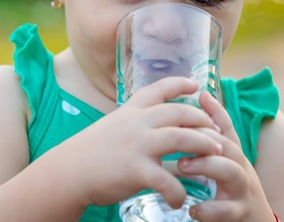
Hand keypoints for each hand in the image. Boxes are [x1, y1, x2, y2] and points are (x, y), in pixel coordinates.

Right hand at [53, 77, 222, 209]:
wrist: (67, 172)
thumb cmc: (90, 151)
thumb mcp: (113, 125)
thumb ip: (134, 122)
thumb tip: (151, 123)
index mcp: (131, 110)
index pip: (159, 88)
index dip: (180, 84)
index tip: (196, 85)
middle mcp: (137, 122)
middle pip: (180, 113)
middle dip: (203, 121)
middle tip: (216, 132)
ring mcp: (138, 145)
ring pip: (182, 138)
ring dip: (204, 146)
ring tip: (216, 156)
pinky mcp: (137, 170)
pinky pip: (168, 180)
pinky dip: (178, 192)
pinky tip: (180, 200)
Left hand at [175, 92, 274, 221]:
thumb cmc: (235, 193)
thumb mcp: (224, 165)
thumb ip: (209, 144)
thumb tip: (189, 114)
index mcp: (235, 157)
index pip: (228, 128)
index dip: (216, 111)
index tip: (200, 94)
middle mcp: (242, 169)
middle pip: (229, 145)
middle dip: (205, 137)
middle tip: (178, 136)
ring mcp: (244, 191)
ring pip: (232, 172)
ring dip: (207, 165)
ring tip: (183, 165)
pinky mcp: (241, 214)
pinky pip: (227, 210)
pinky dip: (209, 209)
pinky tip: (193, 208)